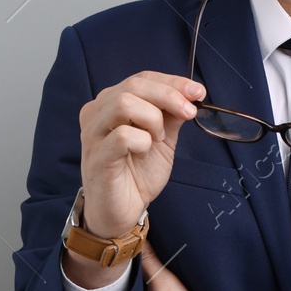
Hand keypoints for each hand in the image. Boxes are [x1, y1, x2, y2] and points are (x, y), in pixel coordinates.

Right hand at [78, 71, 205, 238]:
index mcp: (110, 103)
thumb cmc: (137, 173)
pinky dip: (143, 142)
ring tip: (159, 139)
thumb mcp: (162, 139)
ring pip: (124, 103)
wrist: (122, 211)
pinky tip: (144, 153)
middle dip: (169, 96)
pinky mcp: (97, 156)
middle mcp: (97, 113)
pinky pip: (123, 136)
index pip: (141, 79)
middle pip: (133, 86)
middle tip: (189, 113)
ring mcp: (93, 134)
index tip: (197, 91)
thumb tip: (190, 95)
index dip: (172, 81)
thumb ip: (171, 116)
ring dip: (152, 119)